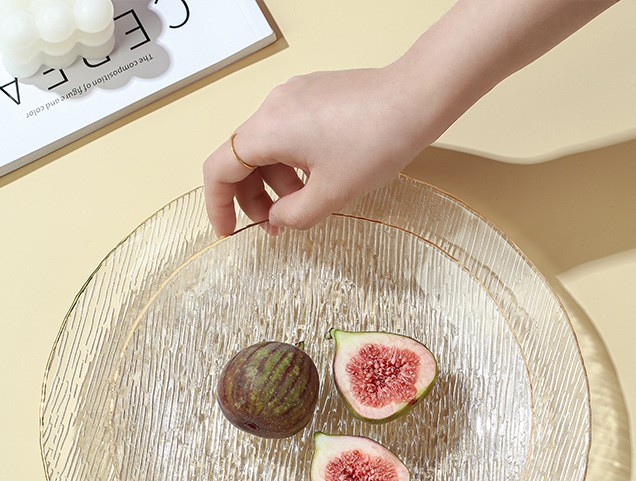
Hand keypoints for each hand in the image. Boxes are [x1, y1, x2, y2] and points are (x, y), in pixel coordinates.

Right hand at [202, 67, 431, 235]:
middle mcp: (273, 107)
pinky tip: (320, 177)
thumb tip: (278, 220)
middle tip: (276, 226)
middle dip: (254, 198)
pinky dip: (292, 162)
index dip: (219, 205)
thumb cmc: (376, 142)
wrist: (416, 99)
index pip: (220, 170)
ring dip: (277, 182)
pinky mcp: (313, 94)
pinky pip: (288, 133)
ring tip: (306, 204)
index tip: (229, 232)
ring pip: (268, 147)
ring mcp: (293, 96)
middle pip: (242, 159)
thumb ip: (294, 215)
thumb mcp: (331, 194)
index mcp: (269, 130)